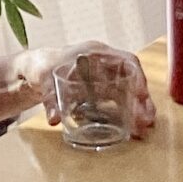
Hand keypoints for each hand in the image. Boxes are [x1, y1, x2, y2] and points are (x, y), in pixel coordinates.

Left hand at [14, 43, 157, 138]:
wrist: (35, 70)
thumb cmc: (42, 67)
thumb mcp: (44, 79)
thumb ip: (50, 98)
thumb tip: (54, 119)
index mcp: (95, 53)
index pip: (125, 61)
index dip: (137, 77)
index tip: (141, 94)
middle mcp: (104, 64)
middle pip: (132, 79)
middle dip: (142, 99)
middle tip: (147, 120)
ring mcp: (104, 77)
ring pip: (129, 91)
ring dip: (138, 109)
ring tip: (144, 128)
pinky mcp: (101, 91)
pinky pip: (120, 101)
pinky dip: (127, 113)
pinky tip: (132, 128)